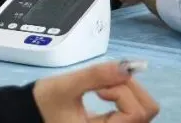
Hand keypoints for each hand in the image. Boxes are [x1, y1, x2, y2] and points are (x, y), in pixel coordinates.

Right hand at [33, 60, 158, 121]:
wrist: (33, 113)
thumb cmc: (45, 103)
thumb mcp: (63, 87)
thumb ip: (94, 76)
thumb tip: (126, 67)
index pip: (136, 114)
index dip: (122, 93)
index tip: (99, 89)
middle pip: (147, 111)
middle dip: (129, 89)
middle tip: (103, 84)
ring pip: (144, 109)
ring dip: (128, 91)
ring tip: (103, 87)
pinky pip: (135, 110)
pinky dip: (125, 95)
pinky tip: (106, 92)